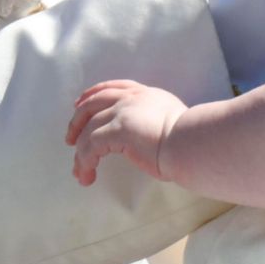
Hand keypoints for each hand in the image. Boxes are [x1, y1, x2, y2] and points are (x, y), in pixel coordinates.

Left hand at [67, 80, 186, 186]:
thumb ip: (155, 120)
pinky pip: (90, 146)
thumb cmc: (191, 140)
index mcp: (146, 94)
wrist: (194, 143)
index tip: (79, 104)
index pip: (113, 87)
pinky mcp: (117, 130)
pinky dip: (84, 162)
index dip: (92, 95)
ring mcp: (123, 112)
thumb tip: (149, 136)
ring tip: (79, 172)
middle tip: (69, 138)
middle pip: (92, 102)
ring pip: (88, 129)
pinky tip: (87, 176)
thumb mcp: (172, 120)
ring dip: (80, 153)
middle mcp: (132, 98)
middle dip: (77, 120)